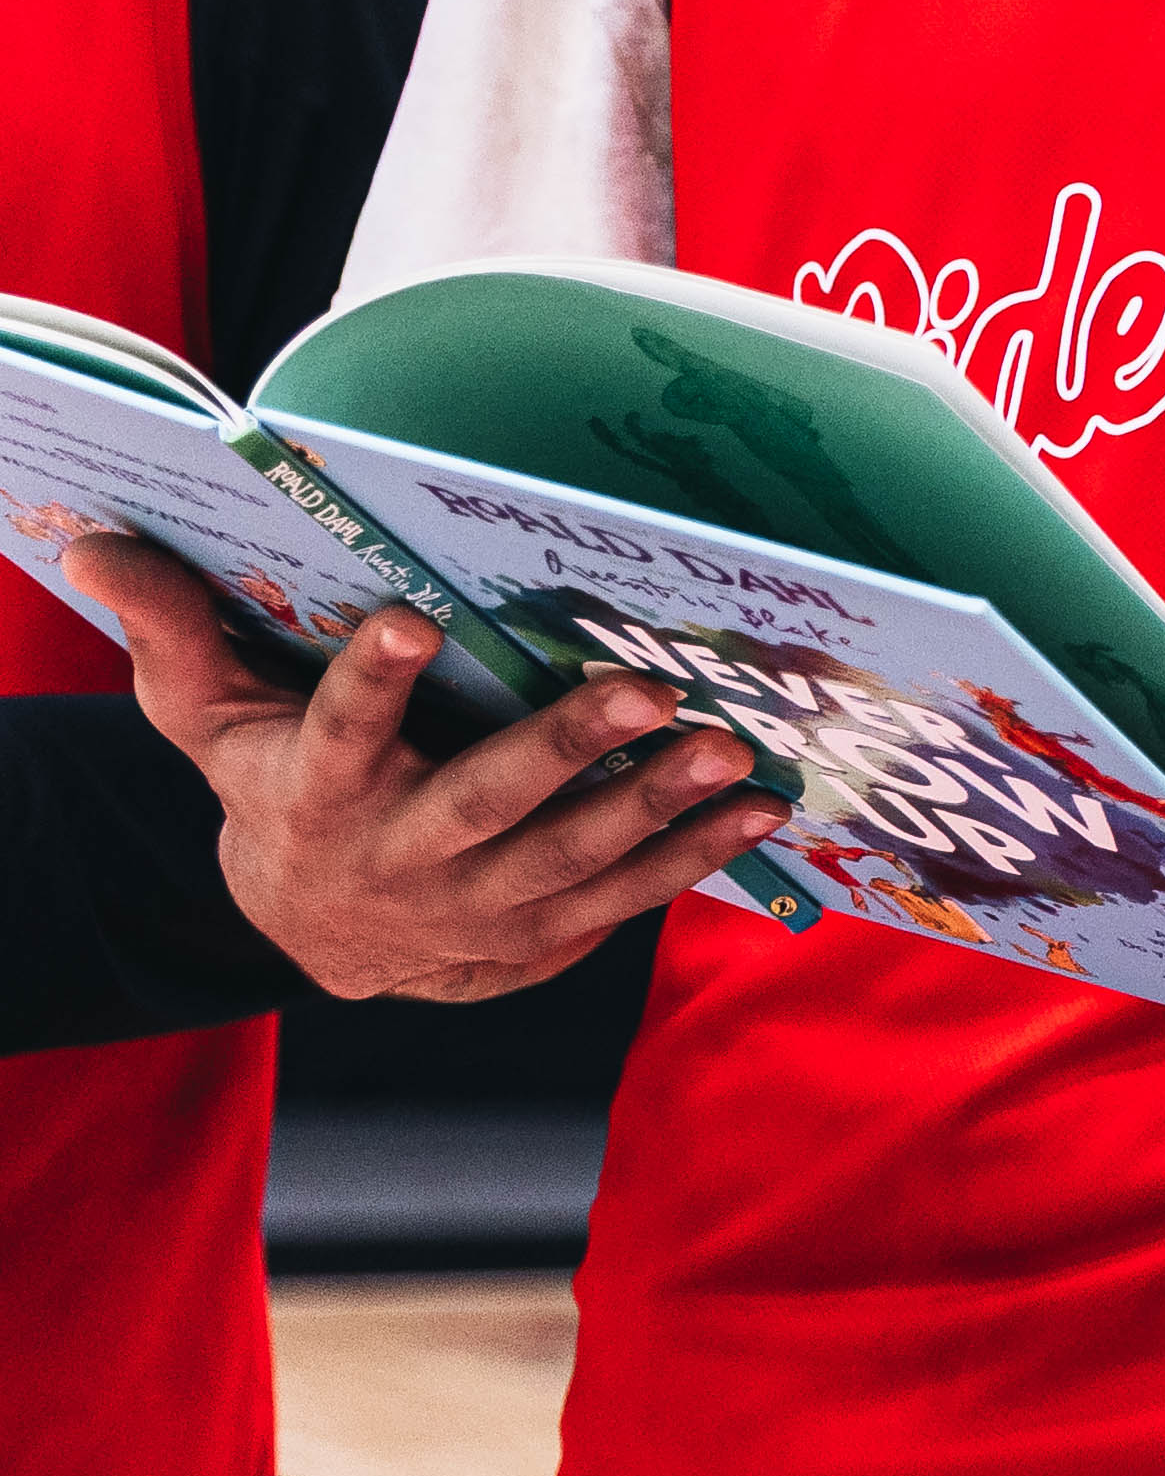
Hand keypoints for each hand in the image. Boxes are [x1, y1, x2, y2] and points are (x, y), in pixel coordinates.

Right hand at [75, 540, 781, 1001]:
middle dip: (568, 752)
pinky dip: (694, 857)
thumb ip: (173, 631)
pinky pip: (624, 900)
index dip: (372, 681)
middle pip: (486, 805)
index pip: (338, 733)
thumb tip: (95, 536)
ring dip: (658, 807)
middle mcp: (398, 858)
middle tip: (648, 690)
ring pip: (573, 860)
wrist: (313, 929)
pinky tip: (759, 808)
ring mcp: (475, 909)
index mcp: (315, 795)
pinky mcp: (538, 939)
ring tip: (732, 749)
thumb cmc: (272, 785)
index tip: (407, 619)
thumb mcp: (207, 717)